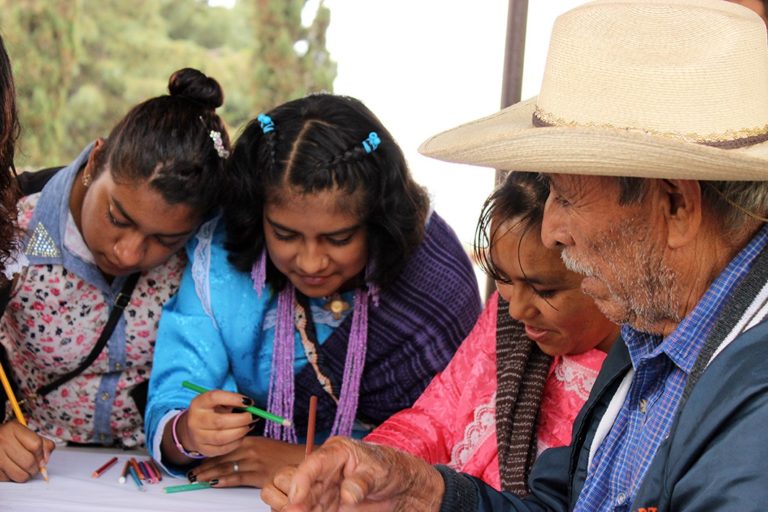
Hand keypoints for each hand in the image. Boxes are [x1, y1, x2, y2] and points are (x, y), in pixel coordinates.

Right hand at [0, 420, 54, 481]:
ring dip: (25, 475)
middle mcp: (3, 441)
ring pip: (19, 474)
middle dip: (35, 468)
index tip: (42, 458)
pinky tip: (12, 469)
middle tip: (35, 467)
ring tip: (24, 469)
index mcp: (14, 429)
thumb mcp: (27, 433)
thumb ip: (42, 443)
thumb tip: (46, 460)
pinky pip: (8, 479)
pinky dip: (13, 477)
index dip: (42, 454)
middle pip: (28, 462)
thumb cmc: (11, 437)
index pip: (36, 445)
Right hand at [161, 389, 257, 464]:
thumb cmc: (212, 412)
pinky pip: (223, 449)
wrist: (193, 429)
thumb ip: (232, 401)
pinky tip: (242, 436)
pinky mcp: (204, 450)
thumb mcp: (217, 402)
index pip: (214, 397)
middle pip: (219, 421)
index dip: (233, 398)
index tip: (248, 401)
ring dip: (240, 432)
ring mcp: (198, 437)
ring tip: (248, 426)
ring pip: (222, 438)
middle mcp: (195, 420)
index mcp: (198, 403)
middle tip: (252, 417)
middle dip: (241, 419)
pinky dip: (236, 442)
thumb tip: (250, 405)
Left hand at [189, 436, 304, 487]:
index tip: (198, 459)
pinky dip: (224, 480)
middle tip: (191, 473)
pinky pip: (238, 478)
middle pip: (222, 458)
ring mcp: (254, 463)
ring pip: (226, 468)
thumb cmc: (282, 454)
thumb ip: (247, 446)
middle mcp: (250, 450)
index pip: (224, 446)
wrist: (300, 460)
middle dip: (205, 466)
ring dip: (209, 474)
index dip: (209, 454)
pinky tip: (214, 483)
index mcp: (250, 440)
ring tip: (197, 479)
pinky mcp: (259, 476)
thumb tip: (231, 451)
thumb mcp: (264, 444)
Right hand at [261, 436, 444, 511]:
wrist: (400, 487)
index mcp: (334, 453)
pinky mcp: (324, 507)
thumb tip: (348, 495)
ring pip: (294, 501)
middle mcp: (322, 471)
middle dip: (290, 499)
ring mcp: (321, 491)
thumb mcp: (379, 471)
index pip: (311, 464)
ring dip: (294, 510)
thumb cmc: (388, 469)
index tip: (297, 498)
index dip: (301, 480)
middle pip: (291, 482)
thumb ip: (362, 482)